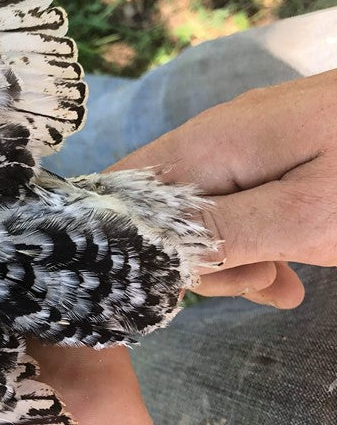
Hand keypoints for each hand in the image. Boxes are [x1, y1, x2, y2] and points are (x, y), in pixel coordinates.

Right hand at [111, 69, 336, 308]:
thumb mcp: (303, 217)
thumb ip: (216, 230)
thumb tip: (135, 242)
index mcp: (209, 144)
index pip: (121, 189)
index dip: (123, 241)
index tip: (160, 288)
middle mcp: (215, 137)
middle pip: (159, 206)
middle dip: (190, 259)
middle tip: (251, 284)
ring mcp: (246, 145)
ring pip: (200, 213)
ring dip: (230, 259)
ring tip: (281, 283)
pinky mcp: (274, 156)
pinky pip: (239, 205)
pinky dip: (256, 243)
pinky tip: (289, 272)